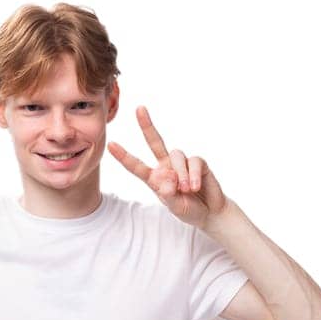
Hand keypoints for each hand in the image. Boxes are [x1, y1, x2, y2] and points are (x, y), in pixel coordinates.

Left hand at [108, 106, 228, 228]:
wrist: (210, 211)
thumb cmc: (188, 209)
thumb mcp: (176, 207)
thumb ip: (170, 196)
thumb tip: (169, 182)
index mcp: (154, 178)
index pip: (137, 166)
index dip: (124, 156)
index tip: (110, 145)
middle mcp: (166, 166)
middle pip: (155, 142)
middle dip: (147, 125)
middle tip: (139, 108)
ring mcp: (181, 163)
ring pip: (176, 155)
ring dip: (181, 174)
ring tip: (187, 190)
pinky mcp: (197, 162)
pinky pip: (193, 162)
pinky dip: (193, 175)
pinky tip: (195, 187)